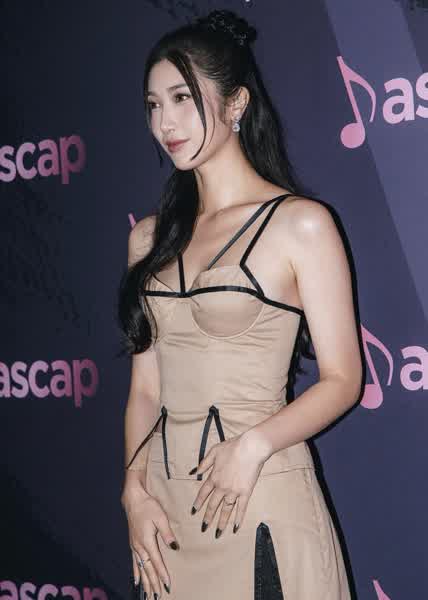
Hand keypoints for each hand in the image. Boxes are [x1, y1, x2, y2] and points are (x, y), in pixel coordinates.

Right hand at [122, 482, 178, 597]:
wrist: (133, 499)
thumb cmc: (148, 506)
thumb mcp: (161, 517)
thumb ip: (167, 533)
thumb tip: (174, 547)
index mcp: (147, 541)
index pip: (156, 562)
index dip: (162, 574)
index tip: (167, 585)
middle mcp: (139, 547)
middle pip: (147, 569)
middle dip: (153, 583)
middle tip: (157, 596)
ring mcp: (134, 546)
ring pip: (140, 568)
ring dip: (145, 581)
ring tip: (148, 594)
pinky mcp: (133, 543)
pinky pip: (134, 562)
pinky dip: (136, 573)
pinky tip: (137, 580)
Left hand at [189, 430, 269, 536]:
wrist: (250, 448)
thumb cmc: (232, 447)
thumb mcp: (214, 451)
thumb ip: (204, 463)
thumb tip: (193, 472)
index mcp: (214, 477)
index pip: (203, 493)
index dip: (198, 503)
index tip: (193, 512)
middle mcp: (222, 487)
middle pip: (213, 505)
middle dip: (207, 518)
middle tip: (203, 528)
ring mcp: (234, 491)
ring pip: (225, 510)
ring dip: (221, 522)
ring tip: (217, 533)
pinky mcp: (246, 492)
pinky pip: (241, 508)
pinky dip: (238, 519)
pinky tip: (235, 528)